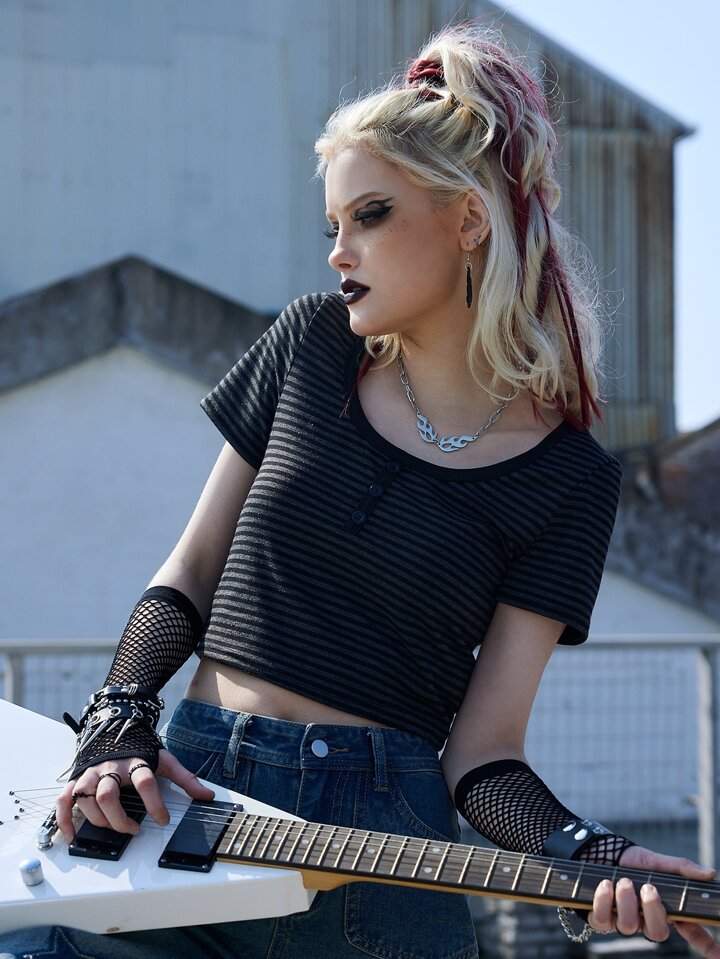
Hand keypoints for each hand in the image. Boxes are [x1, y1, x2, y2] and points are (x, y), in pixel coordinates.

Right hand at [56, 749, 214, 842]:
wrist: (116, 722)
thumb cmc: (141, 746)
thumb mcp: (165, 759)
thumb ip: (186, 778)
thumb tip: (208, 796)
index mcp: (135, 761)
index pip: (145, 782)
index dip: (155, 803)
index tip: (163, 819)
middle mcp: (111, 767)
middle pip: (109, 795)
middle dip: (119, 818)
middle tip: (134, 829)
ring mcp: (91, 772)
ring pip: (87, 799)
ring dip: (99, 820)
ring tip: (114, 828)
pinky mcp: (77, 778)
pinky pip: (65, 800)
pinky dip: (65, 819)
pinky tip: (72, 835)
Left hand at [588, 844, 719, 956]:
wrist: (598, 851)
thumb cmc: (631, 861)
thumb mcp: (656, 861)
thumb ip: (681, 868)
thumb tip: (710, 874)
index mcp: (666, 909)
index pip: (691, 933)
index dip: (708, 946)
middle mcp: (646, 920)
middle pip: (658, 934)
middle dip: (653, 911)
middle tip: (648, 887)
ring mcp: (623, 922)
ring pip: (629, 927)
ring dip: (626, 901)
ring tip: (623, 881)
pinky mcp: (601, 919)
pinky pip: (603, 920)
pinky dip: (604, 900)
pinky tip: (605, 885)